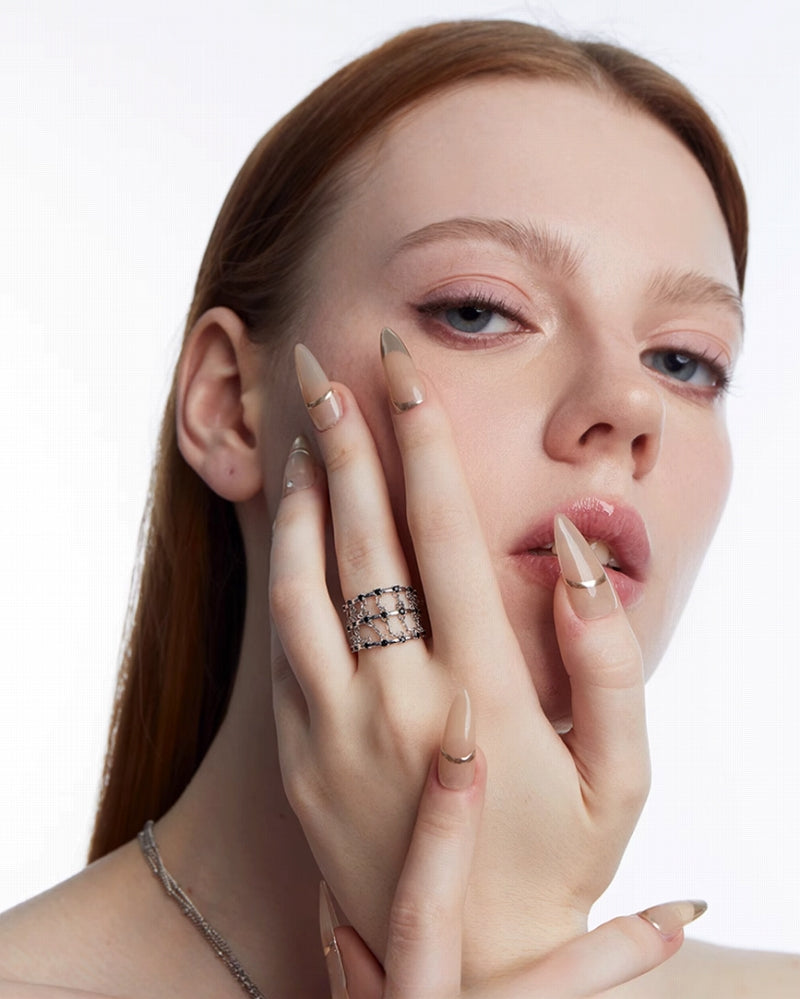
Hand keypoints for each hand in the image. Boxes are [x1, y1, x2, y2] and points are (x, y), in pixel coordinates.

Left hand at [270, 330, 650, 978]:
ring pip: (308, 581)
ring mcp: (338, 727)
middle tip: (331, 365)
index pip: (446, 537)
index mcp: (482, 693)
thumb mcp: (621, 776)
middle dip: (352, 439)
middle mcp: (399, 699)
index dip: (426, 445)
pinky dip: (286, 563)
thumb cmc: (557, 865)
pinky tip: (295, 518)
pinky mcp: (301, 752)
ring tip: (309, 425)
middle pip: (367, 540)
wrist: (463, 967)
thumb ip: (607, 661)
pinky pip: (284, 639)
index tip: (406, 374)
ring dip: (309, 494)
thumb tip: (578, 554)